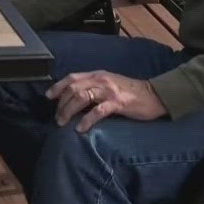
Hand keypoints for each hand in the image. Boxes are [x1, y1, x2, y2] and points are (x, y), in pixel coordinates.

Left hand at [46, 71, 166, 132]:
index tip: (48, 97)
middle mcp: (101, 80)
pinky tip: (80, 129)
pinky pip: (97, 111)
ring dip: (69, 111)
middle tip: (57, 117)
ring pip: (81, 98)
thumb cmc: (130, 92)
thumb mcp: (110, 84)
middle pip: (73, 89)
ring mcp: (109, 91)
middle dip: (61, 104)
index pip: (72, 77)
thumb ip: (94, 87)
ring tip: (63, 123)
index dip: (58, 87)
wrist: (154, 95)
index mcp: (98, 75)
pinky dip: (86, 120)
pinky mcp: (118, 103)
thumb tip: (74, 98)